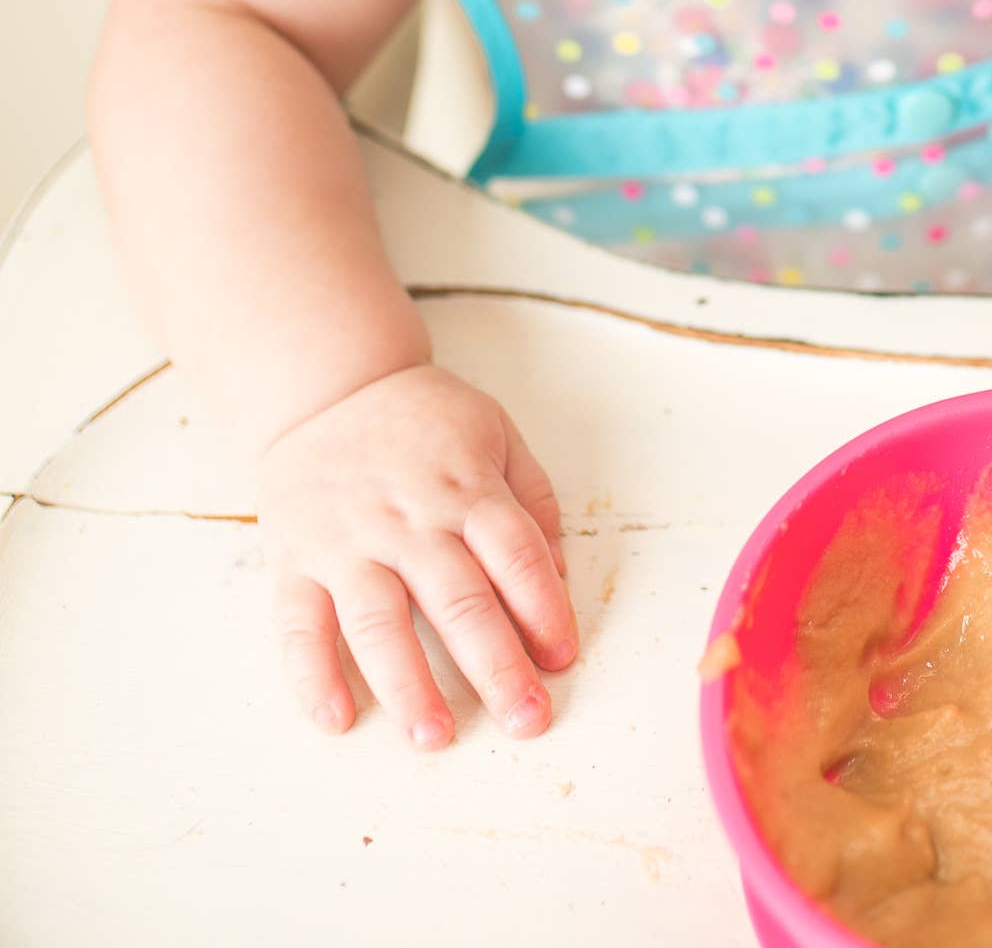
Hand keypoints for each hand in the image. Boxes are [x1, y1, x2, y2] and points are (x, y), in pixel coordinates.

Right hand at [255, 363, 576, 748]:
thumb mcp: (497, 434)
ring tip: (436, 739)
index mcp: (468, 487)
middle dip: (496, 666)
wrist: (331, 386)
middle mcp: (410, 519)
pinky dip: (312, 676)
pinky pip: (298, 625)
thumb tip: (558, 574)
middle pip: (460, 600)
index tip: (563, 659)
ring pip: (379, 622)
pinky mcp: (294, 560)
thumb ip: (533, 500)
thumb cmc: (426, 420)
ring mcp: (348, 541)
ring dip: (408, 685)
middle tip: (526, 721)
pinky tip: (338, 721)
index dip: (544, 609)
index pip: (515, 556)